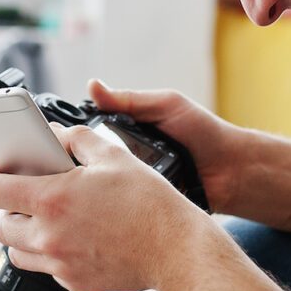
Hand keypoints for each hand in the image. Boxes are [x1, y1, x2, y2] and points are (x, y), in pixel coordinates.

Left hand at [0, 123, 214, 290]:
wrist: (176, 249)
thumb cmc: (148, 202)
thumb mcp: (112, 156)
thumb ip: (76, 139)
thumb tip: (54, 134)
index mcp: (53, 198)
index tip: (1, 175)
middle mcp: (49, 235)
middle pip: (0, 226)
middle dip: (9, 210)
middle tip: (31, 199)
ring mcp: (60, 263)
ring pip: (18, 252)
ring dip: (25, 235)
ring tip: (50, 220)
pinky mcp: (74, 282)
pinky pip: (47, 269)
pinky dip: (52, 255)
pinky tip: (75, 239)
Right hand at [86, 79, 247, 213]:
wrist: (233, 170)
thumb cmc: (204, 133)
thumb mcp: (166, 106)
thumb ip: (130, 100)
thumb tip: (93, 86)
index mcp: (128, 133)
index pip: (90, 135)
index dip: (74, 138)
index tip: (57, 139)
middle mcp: (127, 159)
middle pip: (92, 163)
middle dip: (82, 164)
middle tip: (70, 164)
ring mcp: (135, 184)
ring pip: (105, 186)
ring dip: (98, 185)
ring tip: (84, 185)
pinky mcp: (145, 205)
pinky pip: (125, 205)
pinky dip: (119, 203)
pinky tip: (108, 204)